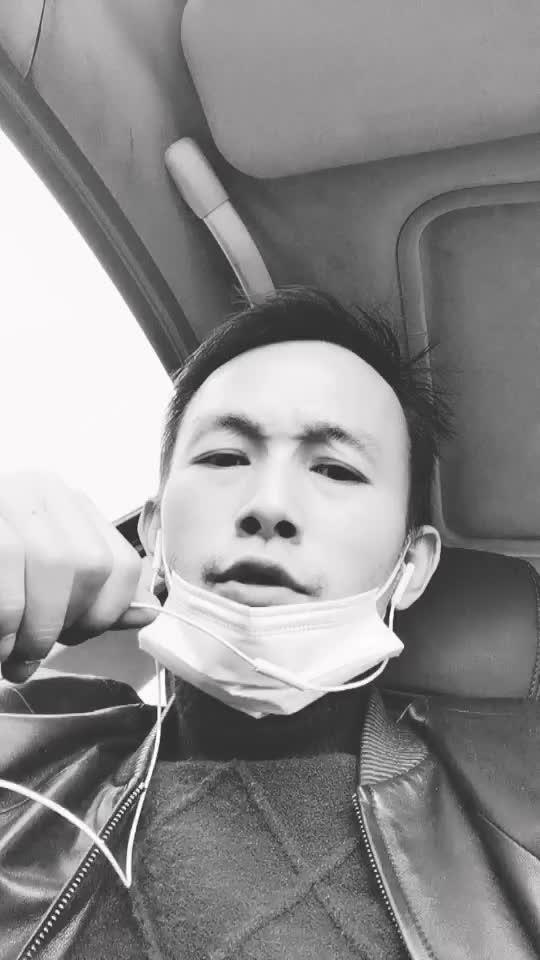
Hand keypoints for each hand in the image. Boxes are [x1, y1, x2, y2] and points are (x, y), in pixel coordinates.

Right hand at [0, 472, 159, 682]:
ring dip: (34, 628)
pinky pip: (9, 561)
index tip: (73, 638)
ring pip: (57, 563)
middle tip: (31, 655)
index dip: (104, 614)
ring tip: (9, 656)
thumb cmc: (1, 586)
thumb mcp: (43, 589)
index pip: (121, 564)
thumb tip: (147, 616)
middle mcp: (41, 488)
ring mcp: (7, 495)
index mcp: (67, 505)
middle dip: (64, 625)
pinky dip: (6, 619)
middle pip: (91, 565)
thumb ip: (92, 600)